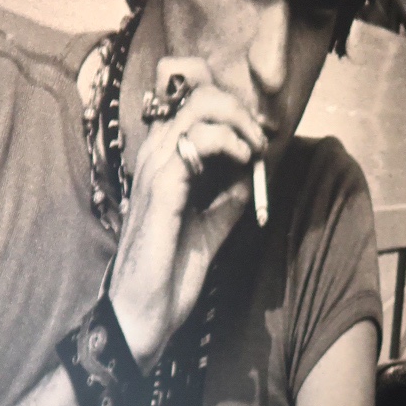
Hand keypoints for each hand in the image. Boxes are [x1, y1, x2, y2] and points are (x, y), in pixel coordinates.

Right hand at [109, 57, 263, 370]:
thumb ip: (229, 198)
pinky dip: (229, 142)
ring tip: (255, 150)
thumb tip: (254, 173)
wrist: (144, 312)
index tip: (255, 132)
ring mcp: (154, 169)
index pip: (188, 101)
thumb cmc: (169, 274)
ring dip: (239, 121)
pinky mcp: (161, 188)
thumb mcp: (210, 228)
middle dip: (239, 108)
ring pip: (198, 106)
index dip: (225, 102)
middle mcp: (153, 157)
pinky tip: (246, 161)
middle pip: (196, 93)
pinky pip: (197, 140)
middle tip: (261, 139)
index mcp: (162, 163)